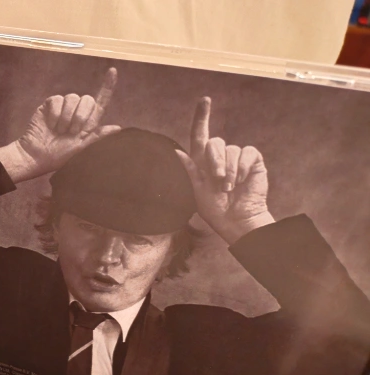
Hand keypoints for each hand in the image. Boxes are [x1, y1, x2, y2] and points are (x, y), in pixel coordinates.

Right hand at [0, 67, 120, 182]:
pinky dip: (55, 113)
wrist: (36, 155)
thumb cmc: (58, 156)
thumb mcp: (81, 149)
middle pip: (88, 99)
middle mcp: (77, 112)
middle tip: (72, 131)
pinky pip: (58, 100)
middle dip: (81, 116)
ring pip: (72, 98)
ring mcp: (63, 107)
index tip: (112, 70)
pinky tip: (51, 124)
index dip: (107, 86)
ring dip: (67, 117)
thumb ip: (97, 136)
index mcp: (88, 123)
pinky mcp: (50, 105)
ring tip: (59, 130)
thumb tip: (118, 127)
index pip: (101, 102)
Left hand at [175, 97, 273, 244]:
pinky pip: (246, 153)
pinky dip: (242, 168)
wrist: (236, 220)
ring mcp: (237, 158)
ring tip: (229, 187)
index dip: (201, 117)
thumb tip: (178, 152)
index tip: (205, 100)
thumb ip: (190, 171)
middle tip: (219, 183)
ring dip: (229, 171)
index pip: (200, 135)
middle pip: (214, 142)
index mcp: (202, 162)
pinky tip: (241, 181)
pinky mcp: (252, 161)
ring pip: (231, 150)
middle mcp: (219, 157)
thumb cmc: (215, 209)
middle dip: (215, 162)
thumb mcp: (197, 191)